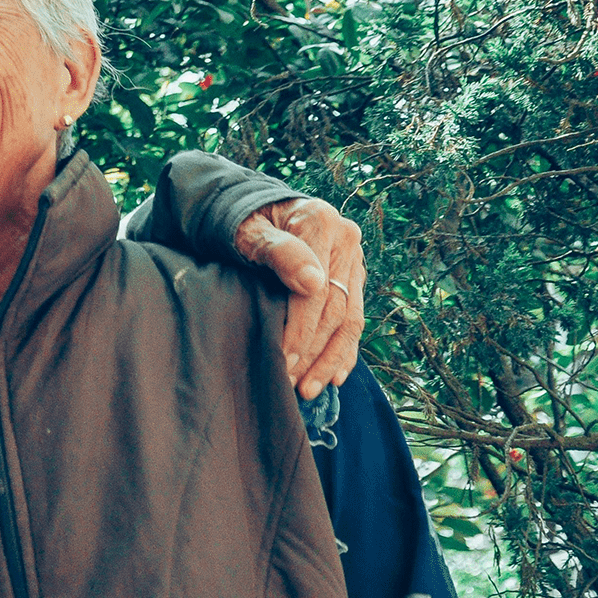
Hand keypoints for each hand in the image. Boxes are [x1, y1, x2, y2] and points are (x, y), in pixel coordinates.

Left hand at [234, 197, 363, 399]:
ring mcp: (352, 259)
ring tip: (309, 390)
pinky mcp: (352, 276)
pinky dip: (345, 350)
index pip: (318, 289)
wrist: (254, 207)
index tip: (283, 360)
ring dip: (330, 359)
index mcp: (321, 222)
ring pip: (350, 319)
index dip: (301, 329)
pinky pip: (355, 318)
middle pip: (336, 308)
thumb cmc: (242, 220)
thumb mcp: (247, 229)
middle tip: (292, 384)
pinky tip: (334, 377)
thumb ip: (277, 251)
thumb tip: (312, 282)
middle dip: (313, 352)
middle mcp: (346, 240)